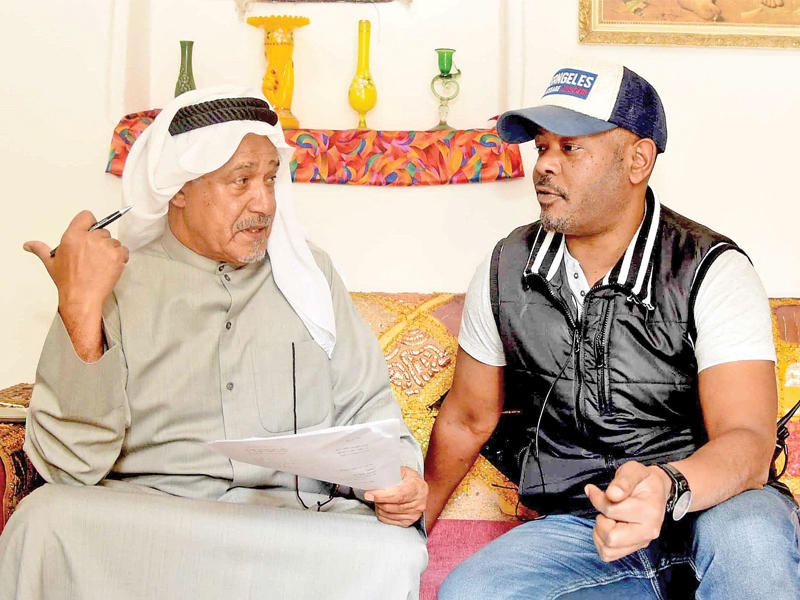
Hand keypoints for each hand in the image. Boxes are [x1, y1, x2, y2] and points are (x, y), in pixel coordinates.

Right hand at [24, 211, 128, 361]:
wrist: (81, 298)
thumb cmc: (68, 281)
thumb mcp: (51, 263)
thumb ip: (41, 249)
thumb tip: (28, 245)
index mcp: (72, 236)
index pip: (87, 216)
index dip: (90, 223)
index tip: (90, 231)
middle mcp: (89, 239)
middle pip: (102, 231)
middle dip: (99, 242)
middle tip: (92, 257)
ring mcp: (104, 247)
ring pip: (113, 241)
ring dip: (110, 251)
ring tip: (100, 265)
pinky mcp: (117, 256)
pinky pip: (124, 250)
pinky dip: (120, 258)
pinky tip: (109, 267)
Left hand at [365, 466, 427, 527]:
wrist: (420, 489)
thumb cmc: (412, 479)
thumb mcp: (404, 471)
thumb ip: (391, 473)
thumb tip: (376, 476)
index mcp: (417, 487)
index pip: (397, 495)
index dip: (382, 496)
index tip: (370, 494)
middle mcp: (418, 502)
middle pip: (392, 506)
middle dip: (378, 501)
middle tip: (371, 496)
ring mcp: (414, 513)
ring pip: (390, 514)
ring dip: (380, 508)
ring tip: (377, 501)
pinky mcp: (410, 521)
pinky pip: (392, 521)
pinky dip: (383, 516)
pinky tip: (381, 509)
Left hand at [585, 461, 670, 561]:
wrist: (656, 489)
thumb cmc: (643, 480)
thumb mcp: (633, 470)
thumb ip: (623, 481)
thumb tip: (612, 494)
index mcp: (649, 512)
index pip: (612, 511)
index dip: (597, 499)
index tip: (594, 490)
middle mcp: (648, 531)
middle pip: (612, 538)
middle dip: (601, 522)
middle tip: (605, 509)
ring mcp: (642, 542)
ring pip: (608, 550)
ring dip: (599, 533)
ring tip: (607, 518)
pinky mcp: (634, 547)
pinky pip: (609, 554)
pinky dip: (601, 542)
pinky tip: (607, 526)